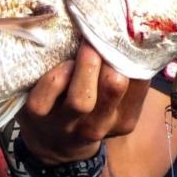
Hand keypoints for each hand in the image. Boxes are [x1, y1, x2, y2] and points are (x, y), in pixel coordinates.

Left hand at [17, 43, 149, 163]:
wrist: (53, 143)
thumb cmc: (90, 110)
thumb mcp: (113, 101)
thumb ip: (125, 75)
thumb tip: (132, 32)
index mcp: (123, 119)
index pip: (139, 83)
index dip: (132, 53)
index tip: (125, 34)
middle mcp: (98, 125)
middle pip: (113, 87)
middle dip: (109, 54)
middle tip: (104, 34)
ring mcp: (66, 123)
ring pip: (81, 97)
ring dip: (85, 64)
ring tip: (86, 46)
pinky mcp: (38, 114)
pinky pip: (50, 89)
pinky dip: (57, 72)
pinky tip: (62, 64)